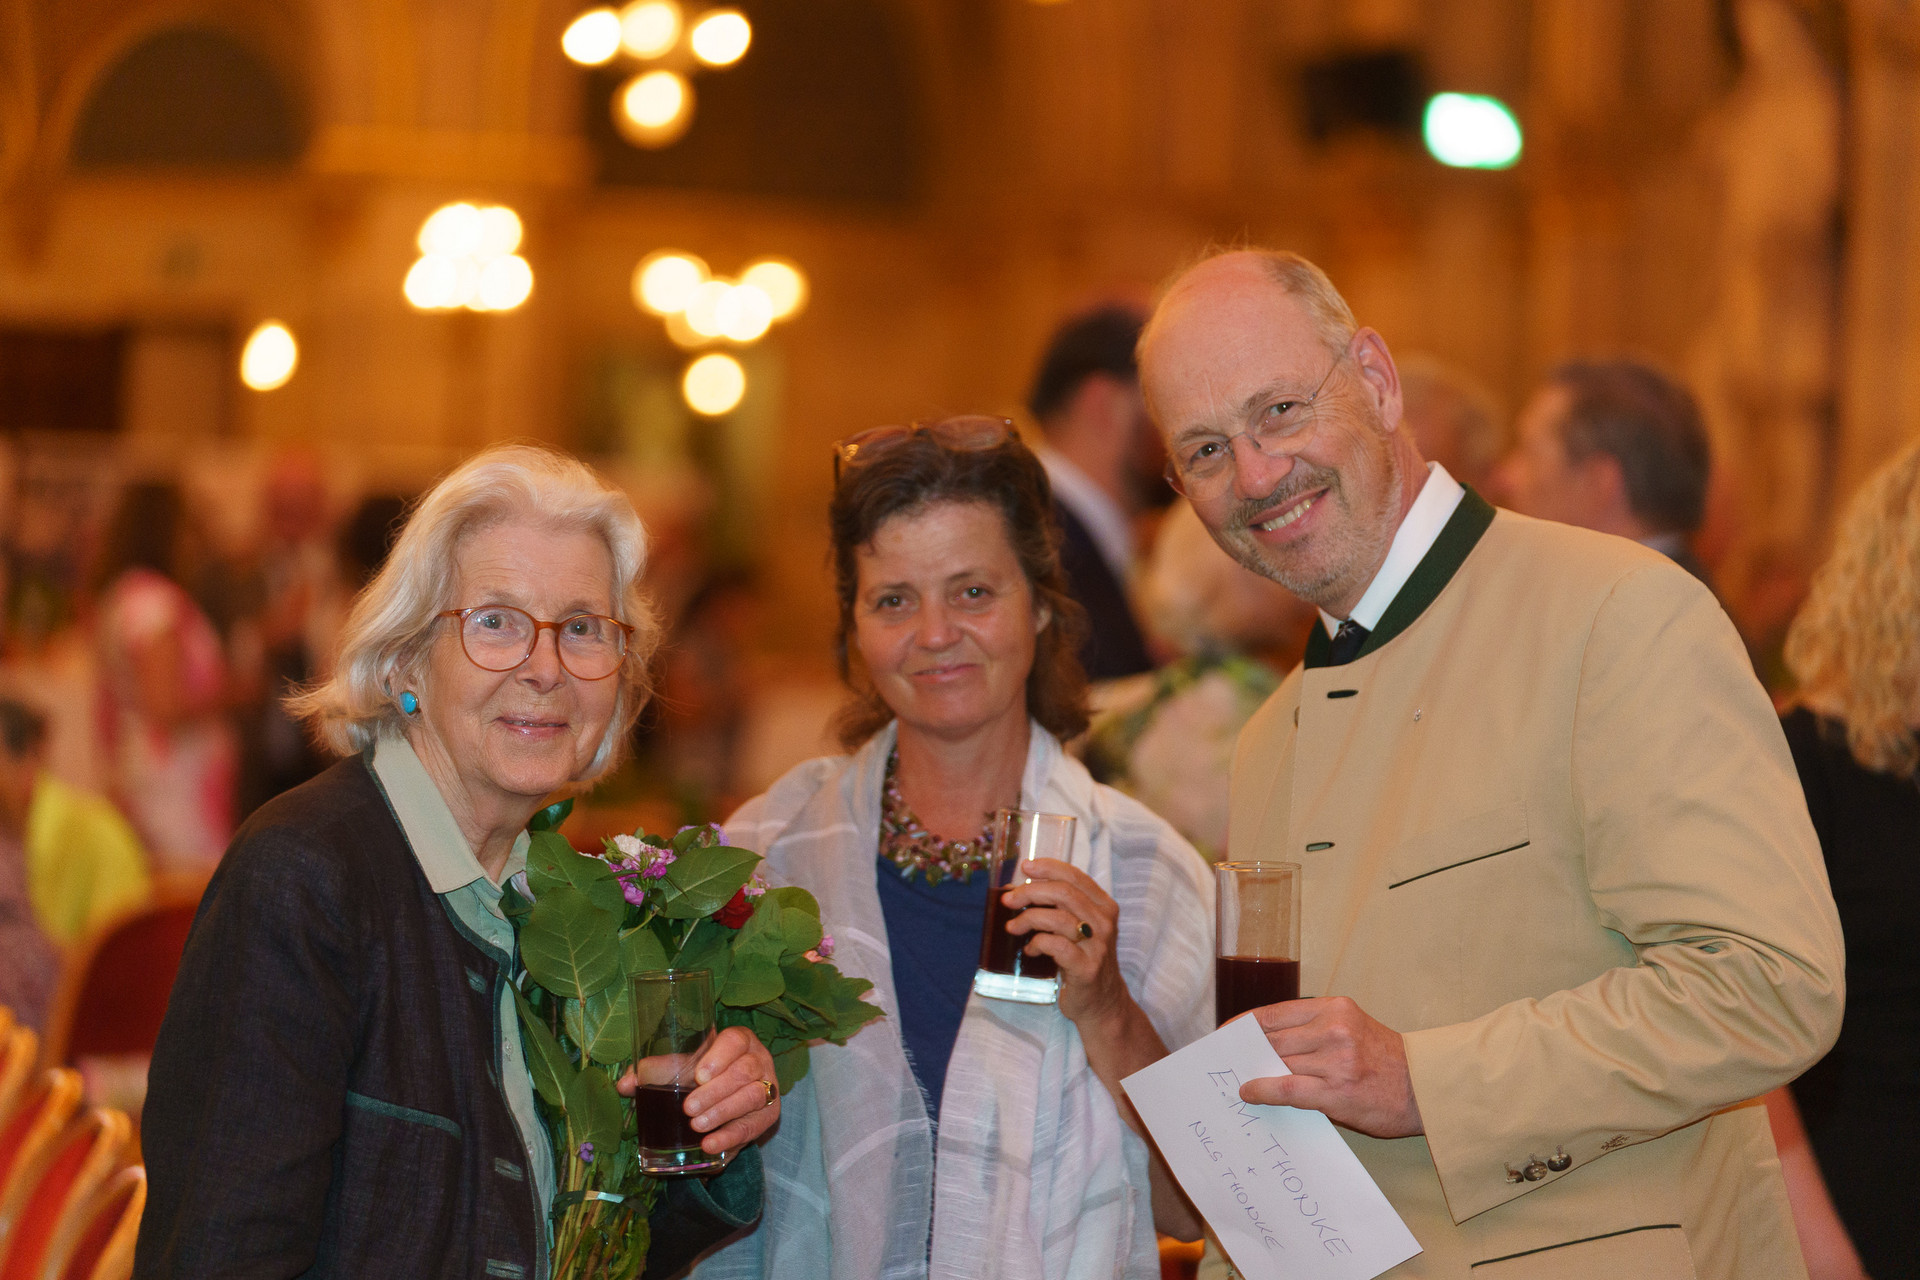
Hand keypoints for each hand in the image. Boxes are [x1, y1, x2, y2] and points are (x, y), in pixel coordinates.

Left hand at [617, 1025, 780, 1153]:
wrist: (729, 1096)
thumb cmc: (701, 1075)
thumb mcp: (680, 1067)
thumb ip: (653, 1071)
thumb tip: (624, 1084)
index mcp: (738, 1040)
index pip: (736, 1040)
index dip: (720, 1056)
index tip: (698, 1076)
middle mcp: (758, 1060)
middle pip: (743, 1072)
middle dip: (715, 1092)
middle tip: (688, 1109)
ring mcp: (767, 1087)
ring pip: (752, 1097)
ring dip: (723, 1113)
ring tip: (696, 1126)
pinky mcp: (768, 1115)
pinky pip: (753, 1126)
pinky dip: (730, 1137)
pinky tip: (711, 1145)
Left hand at [1003, 858, 1131, 1033]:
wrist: (1102, 1003)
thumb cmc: (1083, 960)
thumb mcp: (1078, 928)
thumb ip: (1059, 908)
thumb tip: (1017, 890)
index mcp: (1104, 907)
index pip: (1075, 877)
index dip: (1048, 867)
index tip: (1025, 867)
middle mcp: (1104, 923)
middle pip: (1064, 893)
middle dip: (1030, 892)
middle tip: (1008, 900)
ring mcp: (1097, 946)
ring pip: (1058, 918)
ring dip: (1028, 919)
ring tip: (1012, 927)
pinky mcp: (1086, 968)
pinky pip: (1056, 946)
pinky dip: (1037, 943)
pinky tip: (1030, 950)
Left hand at [1239, 997, 1423, 1138]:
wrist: (1425, 1088)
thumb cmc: (1385, 1060)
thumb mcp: (1352, 1028)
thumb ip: (1314, 1030)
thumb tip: (1266, 1045)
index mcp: (1335, 1008)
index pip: (1275, 1013)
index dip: (1244, 1025)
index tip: (1225, 1034)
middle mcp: (1334, 1029)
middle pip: (1272, 1038)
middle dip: (1245, 1051)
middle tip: (1224, 1061)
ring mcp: (1335, 1061)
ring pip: (1278, 1063)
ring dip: (1254, 1071)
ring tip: (1235, 1078)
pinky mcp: (1336, 1091)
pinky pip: (1288, 1089)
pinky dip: (1263, 1090)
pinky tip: (1249, 1092)